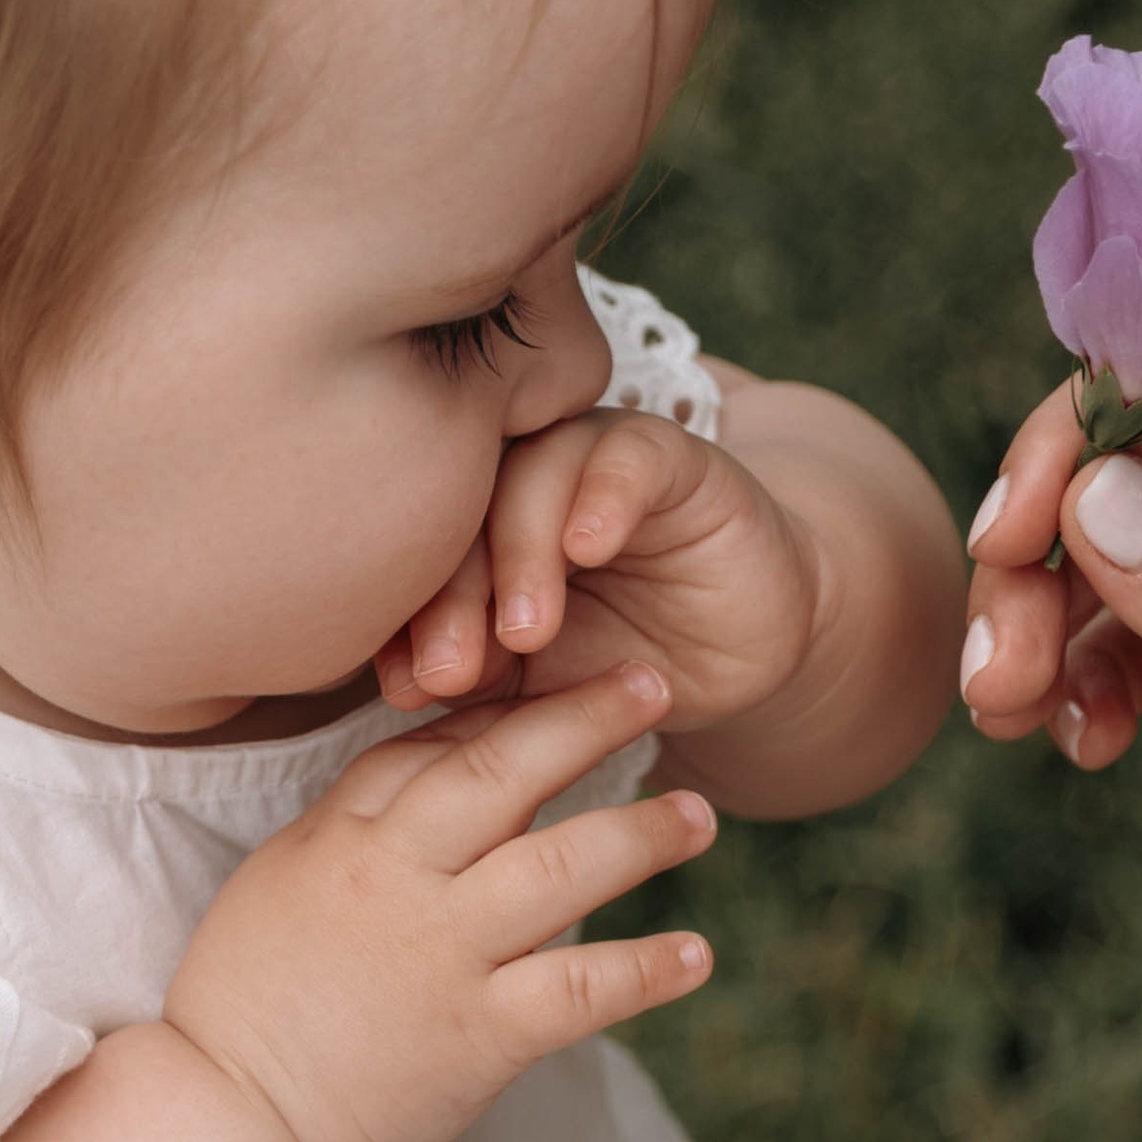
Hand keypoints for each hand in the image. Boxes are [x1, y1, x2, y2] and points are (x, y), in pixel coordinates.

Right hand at [164, 658, 713, 1141]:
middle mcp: (399, 883)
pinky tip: (696, 955)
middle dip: (584, 721)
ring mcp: (443, 957)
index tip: (563, 682)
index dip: (505, 709)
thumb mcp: (281, 879)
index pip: (434, 747)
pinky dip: (645, 971)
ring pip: (559, 869)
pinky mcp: (479, 1037)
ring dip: (640, 837)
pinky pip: (579, 990)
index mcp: (344, 841)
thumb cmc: (249, 1001)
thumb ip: (356, 820)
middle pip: (503, 776)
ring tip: (697, 816)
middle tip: (652, 685)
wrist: (234, 1120)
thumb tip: (433, 763)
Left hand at [374, 405, 823, 732]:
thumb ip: (480, 675)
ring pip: (536, 471)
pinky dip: (603, 498)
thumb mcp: (541, 685)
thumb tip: (401, 685)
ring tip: (527, 631)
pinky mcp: (669, 454)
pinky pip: (627, 456)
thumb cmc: (626, 659)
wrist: (740, 649)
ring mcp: (593, 456)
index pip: (421, 551)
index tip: (405, 687)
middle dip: (453, 594)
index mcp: (476, 521)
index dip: (406, 617)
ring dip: (522, 553)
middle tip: (451, 669)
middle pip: (465, 506)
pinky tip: (590, 551)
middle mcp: (527, 474)